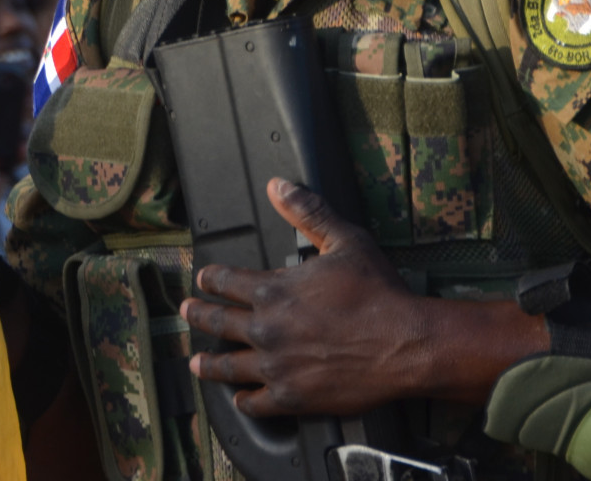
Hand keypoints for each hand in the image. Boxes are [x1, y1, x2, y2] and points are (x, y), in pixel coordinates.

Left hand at [181, 178, 429, 416]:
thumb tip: (279, 186)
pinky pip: (255, 403)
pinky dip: (243, 400)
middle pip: (218, 323)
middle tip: (187, 312)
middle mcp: (266, 328)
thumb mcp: (344, 240)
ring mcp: (275, 366)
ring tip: (196, 363)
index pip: (226, 282)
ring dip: (209, 363)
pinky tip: (239, 398)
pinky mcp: (291, 397)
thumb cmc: (378, 293)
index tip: (202, 279)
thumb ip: (308, 212)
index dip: (210, 279)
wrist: (404, 344)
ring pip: (228, 366)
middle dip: (198, 315)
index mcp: (273, 290)